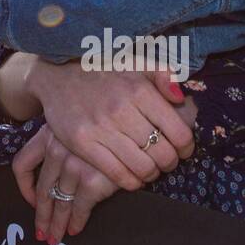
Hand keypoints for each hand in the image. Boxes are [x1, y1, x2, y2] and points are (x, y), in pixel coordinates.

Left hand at [13, 125, 118, 244]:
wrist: (136, 128)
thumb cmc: (105, 127)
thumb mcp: (76, 127)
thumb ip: (61, 145)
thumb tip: (52, 178)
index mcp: (47, 134)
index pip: (22, 164)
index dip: (24, 187)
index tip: (31, 200)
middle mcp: (57, 149)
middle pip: (42, 189)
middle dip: (42, 215)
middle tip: (42, 230)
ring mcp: (73, 165)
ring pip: (59, 202)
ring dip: (57, 223)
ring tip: (56, 236)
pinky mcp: (92, 181)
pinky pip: (79, 208)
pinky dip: (76, 222)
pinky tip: (75, 229)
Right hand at [19, 57, 193, 191]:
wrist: (58, 74)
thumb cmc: (104, 71)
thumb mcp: (136, 63)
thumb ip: (163, 75)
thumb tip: (180, 97)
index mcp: (139, 91)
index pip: (178, 132)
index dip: (186, 146)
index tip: (183, 148)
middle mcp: (121, 109)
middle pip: (162, 153)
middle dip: (170, 162)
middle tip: (166, 160)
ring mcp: (100, 128)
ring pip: (142, 167)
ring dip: (151, 173)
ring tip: (149, 168)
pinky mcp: (82, 143)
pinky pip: (117, 173)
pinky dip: (131, 181)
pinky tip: (132, 176)